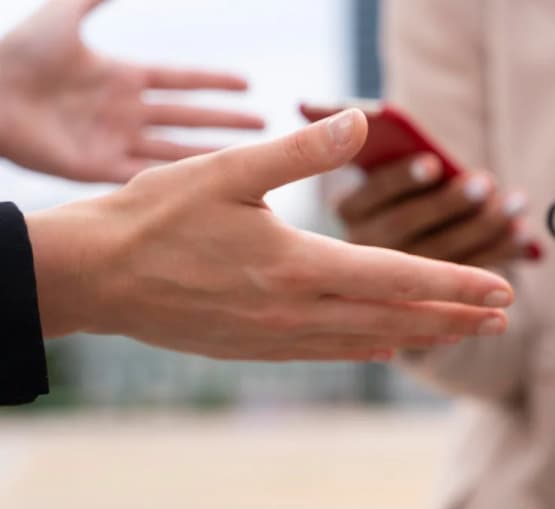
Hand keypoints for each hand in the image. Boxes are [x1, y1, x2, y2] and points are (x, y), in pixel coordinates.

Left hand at [0, 0, 263, 182]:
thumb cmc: (18, 53)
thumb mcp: (64, 16)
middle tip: (266, 125)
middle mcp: (124, 111)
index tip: (248, 84)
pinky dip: (178, 178)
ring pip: (177, 150)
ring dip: (212, 153)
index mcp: (120, 76)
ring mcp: (114, 141)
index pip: (180, 79)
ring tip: (249, 156)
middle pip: (189, 116)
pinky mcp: (97, 168)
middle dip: (228, 121)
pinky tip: (209, 182)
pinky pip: (147, 174)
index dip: (214, 81)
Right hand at [25, 109, 513, 361]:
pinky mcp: (258, 349)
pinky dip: (369, 347)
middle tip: (504, 319)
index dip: (456, 284)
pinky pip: (330, 352)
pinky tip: (390, 347)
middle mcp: (297, 312)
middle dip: (455, 317)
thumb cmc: (156, 217)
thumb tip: (360, 121)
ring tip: (463, 334)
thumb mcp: (229, 171)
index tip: (504, 289)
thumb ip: (301, 150)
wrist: (94, 277)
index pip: (399, 277)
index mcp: (299, 266)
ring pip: (368, 341)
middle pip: (396, 317)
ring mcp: (278, 338)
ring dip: (422, 335)